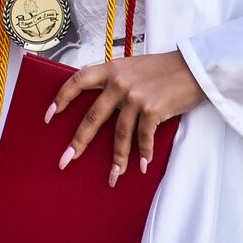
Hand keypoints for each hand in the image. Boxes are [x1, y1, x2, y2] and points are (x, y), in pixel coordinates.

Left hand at [46, 51, 204, 185]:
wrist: (194, 67)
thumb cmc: (163, 69)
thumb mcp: (132, 67)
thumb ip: (115, 81)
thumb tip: (99, 105)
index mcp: (111, 69)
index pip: (77, 81)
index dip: (60, 98)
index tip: (49, 115)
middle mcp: (119, 83)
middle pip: (92, 117)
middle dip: (78, 141)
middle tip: (66, 160)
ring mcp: (135, 97)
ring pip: (119, 134)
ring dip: (117, 159)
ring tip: (113, 176)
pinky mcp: (153, 110)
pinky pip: (143, 138)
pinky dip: (143, 153)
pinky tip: (142, 166)